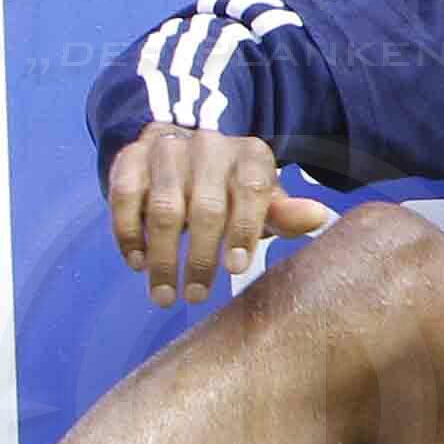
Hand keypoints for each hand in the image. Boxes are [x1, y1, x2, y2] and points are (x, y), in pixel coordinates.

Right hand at [101, 123, 333, 306]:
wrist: (182, 149)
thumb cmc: (230, 189)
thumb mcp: (261, 202)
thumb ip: (284, 214)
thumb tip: (318, 217)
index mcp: (250, 155)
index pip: (252, 190)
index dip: (244, 230)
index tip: (235, 268)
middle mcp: (209, 145)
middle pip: (206, 207)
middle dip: (200, 258)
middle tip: (195, 297)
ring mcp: (167, 149)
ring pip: (164, 208)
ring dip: (162, 258)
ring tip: (164, 294)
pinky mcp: (130, 158)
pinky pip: (125, 198)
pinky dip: (129, 235)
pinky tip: (137, 262)